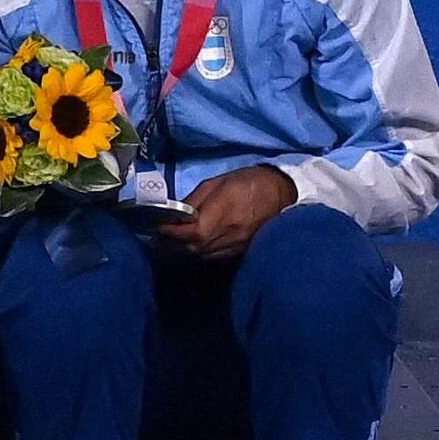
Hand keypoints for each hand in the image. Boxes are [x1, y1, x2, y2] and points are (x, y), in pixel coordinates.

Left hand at [158, 164, 297, 261]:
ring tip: (168, 244)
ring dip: (183, 251)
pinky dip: (199, 253)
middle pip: (194, 248)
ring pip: (202, 255)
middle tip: (157, 239)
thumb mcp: (215, 183)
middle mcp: (230, 234)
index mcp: (223, 213)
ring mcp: (237, 246)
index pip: (192, 232)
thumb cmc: (247, 182)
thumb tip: (173, 216)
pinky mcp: (242, 251)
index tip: (158, 228)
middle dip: (172, 245)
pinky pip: (214, 257)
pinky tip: (191, 246)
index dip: (172, 233)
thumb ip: (193, 201)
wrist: (282, 193)